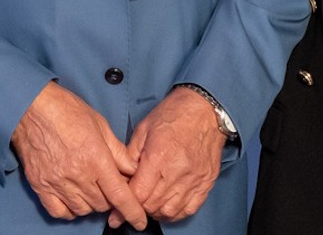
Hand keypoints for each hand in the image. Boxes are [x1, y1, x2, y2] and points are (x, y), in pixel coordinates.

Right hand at [12, 82, 147, 230]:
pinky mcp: (40, 185)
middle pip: (102, 204)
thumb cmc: (66, 110)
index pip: (119, 195)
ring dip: (91, 204)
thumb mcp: (100, 125)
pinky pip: (59, 212)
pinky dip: (69, 209)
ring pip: (83, 210)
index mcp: (95, 158)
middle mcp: (76, 174)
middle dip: (110, 199)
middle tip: (108, 185)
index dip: (133, 212)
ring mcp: (56, 182)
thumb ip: (118, 152)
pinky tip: (73, 197)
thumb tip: (133, 170)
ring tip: (90, 187)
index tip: (140, 221)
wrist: (31, 107)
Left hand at [124, 87, 224, 222]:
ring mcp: (194, 180)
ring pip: (169, 211)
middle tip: (132, 202)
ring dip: (155, 212)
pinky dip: (175, 213)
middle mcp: (177, 172)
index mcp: (158, 156)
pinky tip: (167, 206)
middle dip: (138, 207)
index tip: (116, 209)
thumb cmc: (173, 115)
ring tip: (148, 204)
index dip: (125, 203)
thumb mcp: (143, 129)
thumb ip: (130, 155)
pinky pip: (189, 209)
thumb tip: (121, 177)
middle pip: (152, 205)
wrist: (205, 109)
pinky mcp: (206, 183)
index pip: (139, 193)